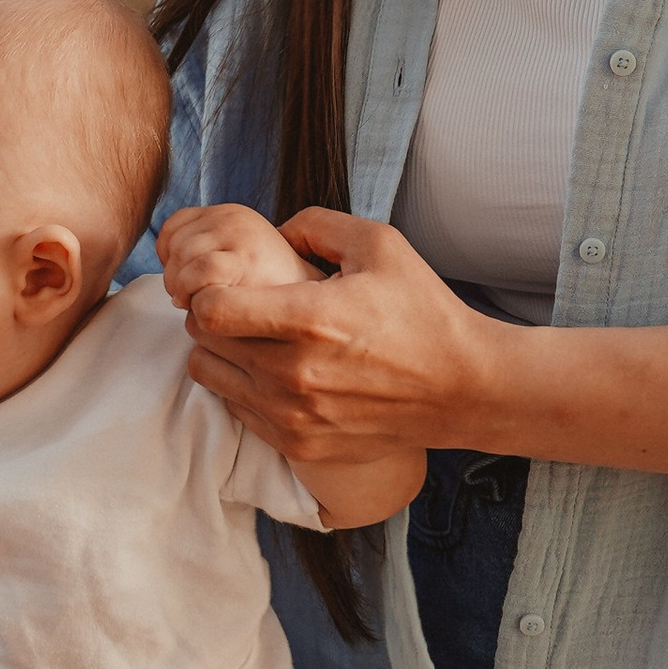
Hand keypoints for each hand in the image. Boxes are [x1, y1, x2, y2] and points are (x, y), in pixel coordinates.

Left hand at [177, 209, 492, 462]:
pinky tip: (277, 372)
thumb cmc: (423, 312)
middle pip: (203, 338)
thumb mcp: (380, 244)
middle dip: (211, 314)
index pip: (210, 308)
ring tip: (257, 338)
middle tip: (242, 305)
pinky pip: (236, 409)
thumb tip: (272, 232)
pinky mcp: (299, 443)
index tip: (231, 282)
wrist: (464, 388)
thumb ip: (315, 225)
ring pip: (209, 375)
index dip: (210, 288)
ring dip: (222, 351)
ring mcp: (294, 415)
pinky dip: (244, 387)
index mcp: (310, 319)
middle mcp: (294, 373)